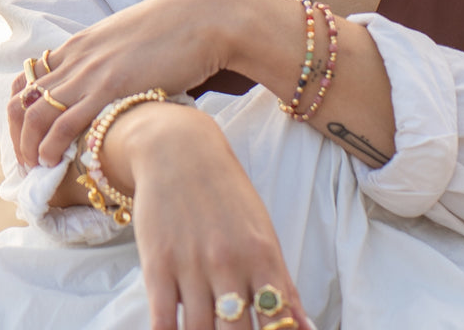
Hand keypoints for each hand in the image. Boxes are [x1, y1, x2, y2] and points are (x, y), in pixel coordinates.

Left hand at [8, 0, 237, 167]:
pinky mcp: (110, 88)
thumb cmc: (179, 30)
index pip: (30, 78)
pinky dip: (50, 146)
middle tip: (28, 161)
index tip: (30, 136)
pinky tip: (54, 162)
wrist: (205, 16)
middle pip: (23, 99)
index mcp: (81, 44)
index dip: (22, 110)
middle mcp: (78, 57)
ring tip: (38, 168)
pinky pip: (64, 123)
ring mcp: (91, 72)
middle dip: (17, 135)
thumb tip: (119, 82)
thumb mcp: (131, 40)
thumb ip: (114, 60)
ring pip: (35, 113)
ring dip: (28, 146)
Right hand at [123, 104, 309, 329]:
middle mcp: (228, 262)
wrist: (179, 150)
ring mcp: (190, 266)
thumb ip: (282, 284)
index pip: (277, 319)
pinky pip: (163, 323)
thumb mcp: (262, 231)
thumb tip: (306, 328)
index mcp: (261, 254)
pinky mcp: (157, 267)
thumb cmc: (227, 194)